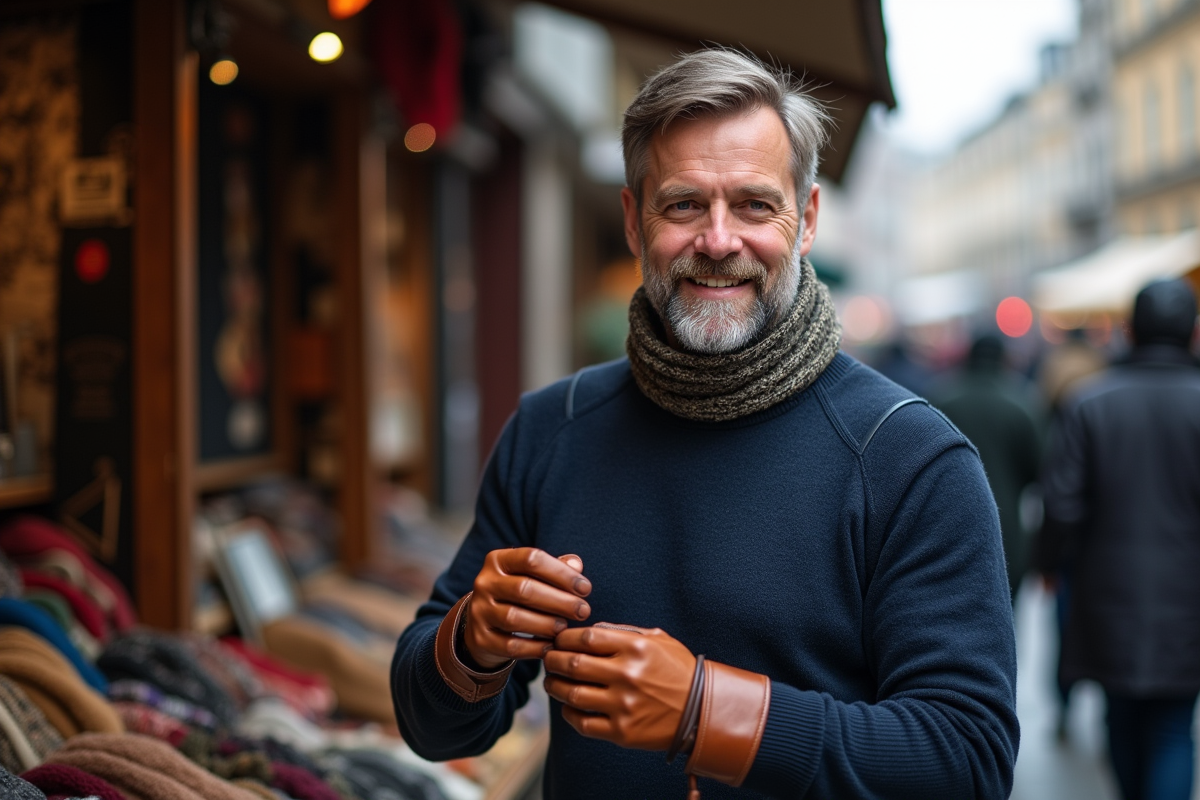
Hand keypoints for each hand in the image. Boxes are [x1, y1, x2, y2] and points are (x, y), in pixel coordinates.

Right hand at [463, 549, 591, 668]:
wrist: (483, 621)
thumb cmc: (518, 594)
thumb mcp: (532, 574)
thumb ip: (555, 567)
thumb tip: (576, 565)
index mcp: (498, 560)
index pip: (531, 558)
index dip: (561, 573)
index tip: (585, 588)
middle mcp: (484, 583)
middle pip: (523, 589)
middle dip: (559, 601)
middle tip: (583, 611)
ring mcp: (479, 611)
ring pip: (514, 618)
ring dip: (546, 624)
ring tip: (566, 627)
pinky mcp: (480, 639)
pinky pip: (510, 645)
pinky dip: (535, 647)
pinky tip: (552, 646)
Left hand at [543, 623, 695, 750]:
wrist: (702, 711)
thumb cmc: (677, 671)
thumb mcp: (658, 640)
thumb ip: (623, 632)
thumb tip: (588, 630)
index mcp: (635, 648)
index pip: (585, 638)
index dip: (564, 638)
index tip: (558, 640)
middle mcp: (627, 675)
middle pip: (572, 664)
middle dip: (553, 660)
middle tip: (549, 659)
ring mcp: (623, 705)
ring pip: (572, 694)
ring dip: (555, 686)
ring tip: (552, 682)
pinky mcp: (621, 732)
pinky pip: (582, 723)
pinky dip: (569, 714)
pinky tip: (568, 706)